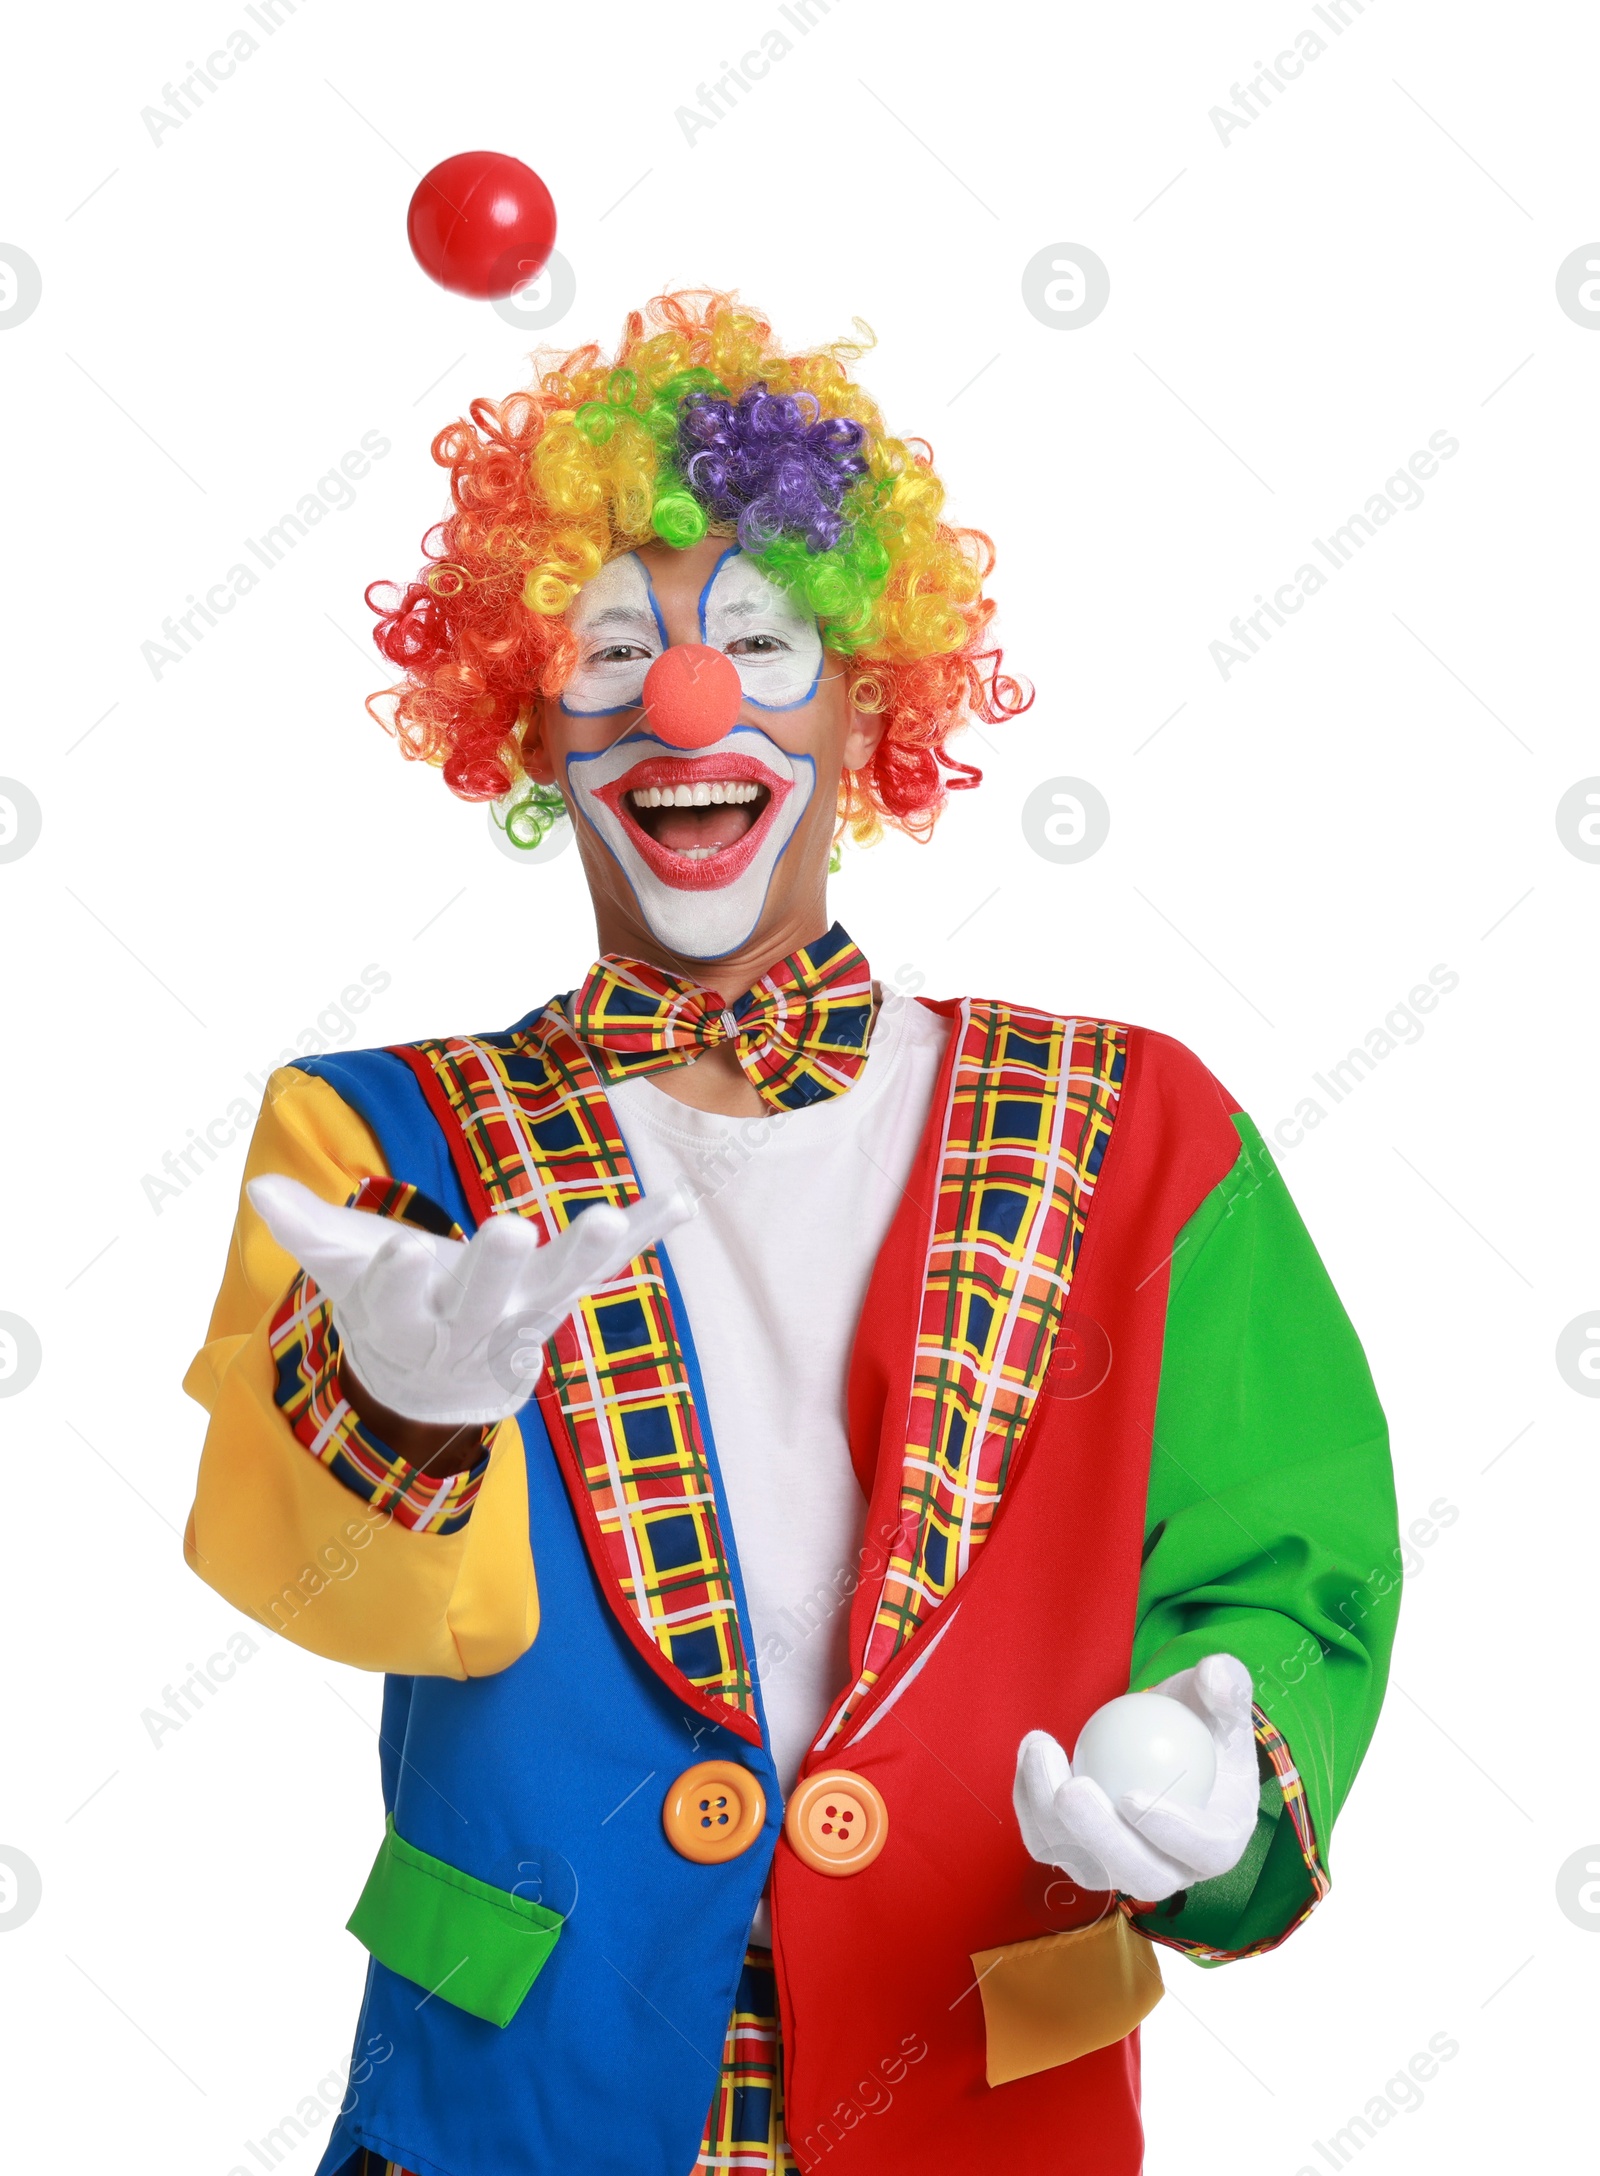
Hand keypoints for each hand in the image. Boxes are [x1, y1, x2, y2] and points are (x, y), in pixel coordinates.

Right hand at [249, 1174, 697, 1426]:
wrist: (431, 1383)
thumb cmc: (383, 1307)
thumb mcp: (339, 1273)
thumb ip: (306, 1230)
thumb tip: (260, 1189)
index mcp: (404, 1321)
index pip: (394, 1305)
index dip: (395, 1281)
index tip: (399, 1249)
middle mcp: (469, 1326)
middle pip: (483, 1304)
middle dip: (495, 1268)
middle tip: (510, 1227)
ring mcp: (524, 1318)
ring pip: (557, 1290)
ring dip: (585, 1252)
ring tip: (610, 1213)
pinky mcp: (563, 1302)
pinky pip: (610, 1269)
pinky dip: (646, 1234)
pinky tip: (681, 1198)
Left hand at [1013, 1654, 1259, 1900]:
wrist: (1163, 1740)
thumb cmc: (1201, 1722)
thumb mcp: (1221, 1698)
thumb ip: (1226, 1687)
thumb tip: (1215, 1674)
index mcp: (1220, 1840)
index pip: (1205, 1852)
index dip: (1172, 1833)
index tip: (1131, 1796)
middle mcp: (1176, 1869)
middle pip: (1141, 1875)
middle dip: (1100, 1838)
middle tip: (1072, 1788)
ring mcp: (1126, 1869)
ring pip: (1085, 1865)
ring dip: (1051, 1816)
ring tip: (1039, 1751)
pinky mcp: (1084, 1857)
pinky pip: (1050, 1842)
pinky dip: (1031, 1802)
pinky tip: (1030, 1753)